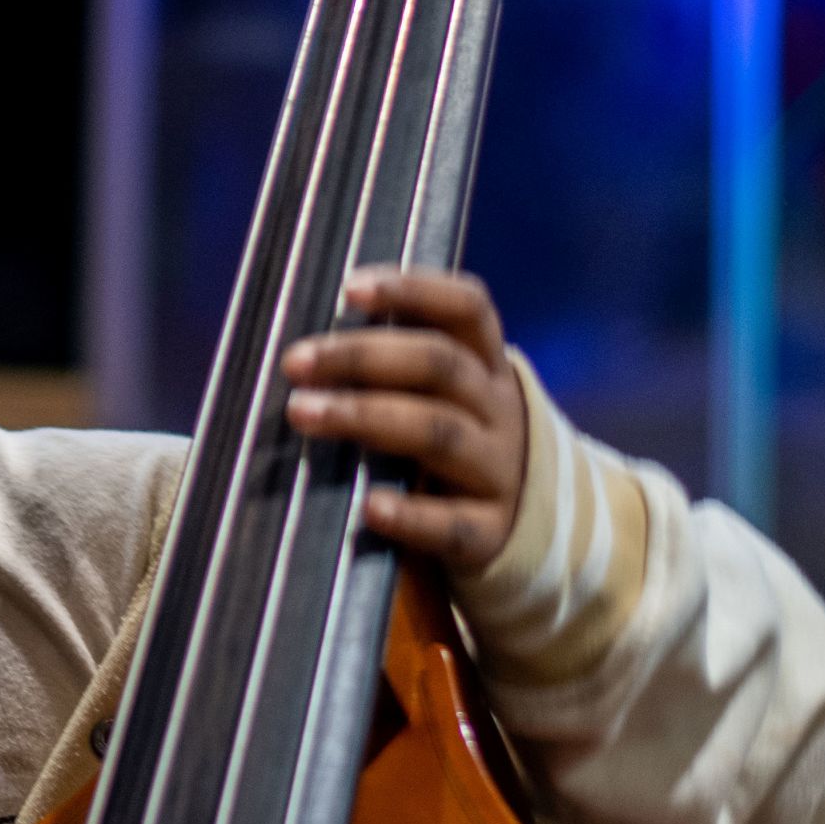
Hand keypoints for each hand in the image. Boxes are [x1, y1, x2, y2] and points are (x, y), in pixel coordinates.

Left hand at [279, 266, 530, 571]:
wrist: (529, 528)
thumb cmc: (453, 445)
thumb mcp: (443, 398)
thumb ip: (395, 369)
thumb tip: (305, 352)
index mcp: (487, 365)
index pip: (467, 308)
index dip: (415, 289)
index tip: (349, 289)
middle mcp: (499, 410)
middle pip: (441, 366)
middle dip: (363, 357)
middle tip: (295, 362)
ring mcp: (500, 472)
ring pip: (440, 434)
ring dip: (367, 417)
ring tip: (302, 413)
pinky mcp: (491, 534)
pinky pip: (454, 525)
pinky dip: (412, 516)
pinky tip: (370, 508)